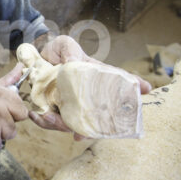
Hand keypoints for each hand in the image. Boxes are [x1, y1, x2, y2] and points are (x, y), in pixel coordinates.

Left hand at [30, 35, 151, 140]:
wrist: (34, 57)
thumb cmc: (56, 50)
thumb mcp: (65, 45)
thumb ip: (71, 51)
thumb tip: (73, 62)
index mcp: (96, 78)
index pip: (119, 83)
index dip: (134, 87)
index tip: (146, 88)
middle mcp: (87, 95)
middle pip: (98, 117)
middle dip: (91, 129)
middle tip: (79, 134)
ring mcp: (71, 103)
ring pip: (73, 124)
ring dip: (61, 126)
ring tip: (47, 118)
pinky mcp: (55, 108)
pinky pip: (52, 122)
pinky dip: (44, 122)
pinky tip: (36, 116)